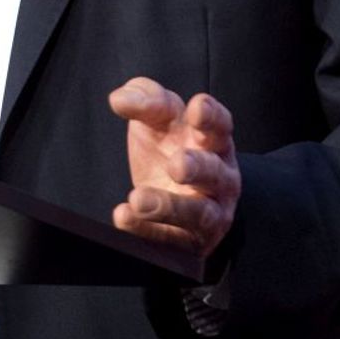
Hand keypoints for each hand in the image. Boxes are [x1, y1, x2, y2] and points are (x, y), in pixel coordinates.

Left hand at [107, 76, 239, 259]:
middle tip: (177, 164)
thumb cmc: (170, 148)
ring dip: (169, 206)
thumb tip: (120, 97)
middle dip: (199, 167)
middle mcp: (219, 177)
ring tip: (138, 199)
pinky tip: (124, 216)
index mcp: (213, 141)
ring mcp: (209, 212)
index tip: (197, 108)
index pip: (219, 126)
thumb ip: (146, 99)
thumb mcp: (161, 119)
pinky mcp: (190, 241)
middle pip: (215, 172)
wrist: (182, 202)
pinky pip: (171, 239)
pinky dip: (146, 230)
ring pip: (198, 213)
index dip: (211, 117)